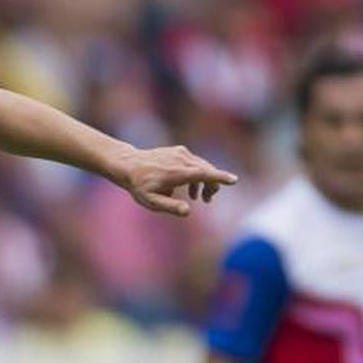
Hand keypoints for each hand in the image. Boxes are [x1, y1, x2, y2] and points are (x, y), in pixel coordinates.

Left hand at [115, 146, 236, 216]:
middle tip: (207, 200)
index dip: (219, 178)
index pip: (203, 174)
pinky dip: (198, 174)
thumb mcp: (151, 201)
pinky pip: (195, 162)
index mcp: (176, 172)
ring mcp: (180, 153)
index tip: (234, 180)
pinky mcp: (179, 150)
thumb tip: (188, 211)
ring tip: (200, 197)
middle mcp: (181, 159)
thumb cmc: (139, 185)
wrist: (128, 165)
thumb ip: (170, 206)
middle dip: (212, 186)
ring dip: (206, 181)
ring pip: (203, 166)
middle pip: (207, 171)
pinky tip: (191, 187)